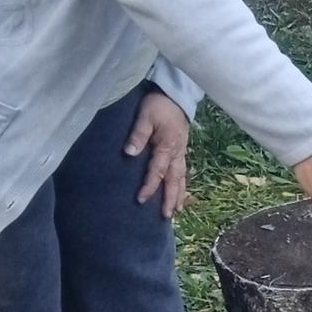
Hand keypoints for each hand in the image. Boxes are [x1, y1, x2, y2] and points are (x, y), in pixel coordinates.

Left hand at [124, 88, 190, 218]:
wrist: (176, 96)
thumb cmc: (159, 105)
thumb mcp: (145, 116)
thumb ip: (138, 135)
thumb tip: (129, 153)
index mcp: (166, 146)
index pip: (157, 171)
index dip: (150, 186)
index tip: (141, 199)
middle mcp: (176, 154)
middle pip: (173, 181)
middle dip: (170, 199)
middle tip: (165, 216)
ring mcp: (181, 153)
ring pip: (181, 179)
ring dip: (178, 196)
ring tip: (175, 211)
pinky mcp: (182, 151)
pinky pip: (183, 172)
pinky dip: (182, 185)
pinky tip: (180, 194)